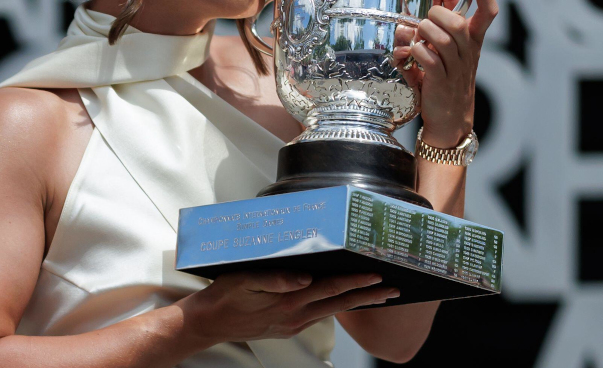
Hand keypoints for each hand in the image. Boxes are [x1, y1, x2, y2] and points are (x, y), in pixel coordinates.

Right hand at [176, 271, 399, 343]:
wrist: (209, 323)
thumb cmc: (224, 296)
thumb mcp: (244, 280)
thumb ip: (275, 278)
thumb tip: (305, 278)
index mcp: (288, 301)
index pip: (330, 289)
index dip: (355, 282)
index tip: (377, 275)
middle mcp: (295, 316)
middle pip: (339, 303)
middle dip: (368, 295)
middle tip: (393, 289)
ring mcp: (292, 324)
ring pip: (332, 311)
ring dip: (357, 302)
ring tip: (379, 295)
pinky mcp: (287, 327)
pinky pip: (319, 315)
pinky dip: (337, 307)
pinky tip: (343, 302)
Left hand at [392, 0, 498, 147]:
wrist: (449, 118)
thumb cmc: (443, 80)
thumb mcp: (445, 51)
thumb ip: (435, 29)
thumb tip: (417, 8)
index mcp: (472, 41)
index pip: (488, 12)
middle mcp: (468, 52)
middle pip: (457, 23)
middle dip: (437, 15)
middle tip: (426, 21)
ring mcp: (455, 67)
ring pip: (443, 38)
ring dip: (424, 32)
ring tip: (417, 37)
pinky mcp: (440, 81)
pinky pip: (428, 58)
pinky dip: (416, 51)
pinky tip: (412, 52)